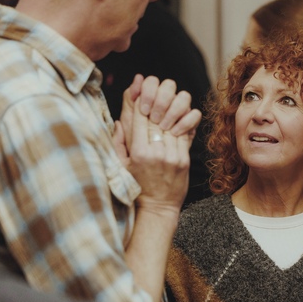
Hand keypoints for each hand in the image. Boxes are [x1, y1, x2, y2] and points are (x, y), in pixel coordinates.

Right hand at [118, 95, 200, 212]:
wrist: (159, 207)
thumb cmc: (138, 187)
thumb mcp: (122, 166)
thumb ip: (118, 143)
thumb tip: (118, 122)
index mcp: (138, 152)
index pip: (139, 120)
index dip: (140, 105)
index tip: (141, 96)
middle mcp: (155, 152)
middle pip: (156, 119)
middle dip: (155, 104)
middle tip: (155, 94)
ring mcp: (172, 156)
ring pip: (171, 125)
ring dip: (169, 112)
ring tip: (167, 102)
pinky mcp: (184, 159)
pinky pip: (183, 136)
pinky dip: (181, 125)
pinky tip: (178, 117)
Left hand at [122, 75, 196, 136]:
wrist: (150, 164)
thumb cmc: (135, 143)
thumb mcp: (128, 121)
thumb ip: (129, 100)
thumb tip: (138, 78)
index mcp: (150, 94)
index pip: (152, 81)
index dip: (148, 93)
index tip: (144, 111)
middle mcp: (166, 99)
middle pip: (169, 85)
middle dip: (161, 102)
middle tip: (154, 119)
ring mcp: (180, 109)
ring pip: (184, 96)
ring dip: (173, 111)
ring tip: (164, 127)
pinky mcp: (191, 123)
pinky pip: (195, 114)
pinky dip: (185, 122)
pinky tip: (174, 133)